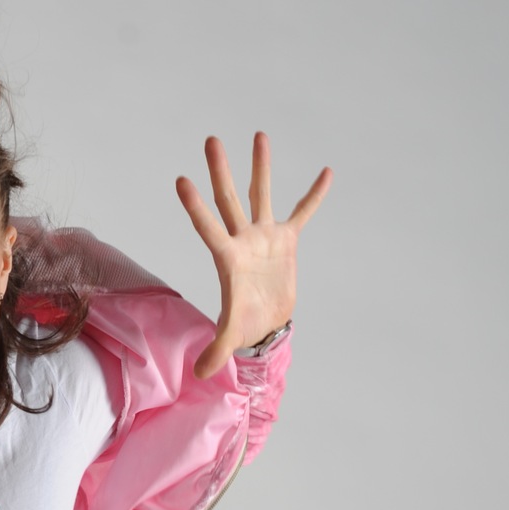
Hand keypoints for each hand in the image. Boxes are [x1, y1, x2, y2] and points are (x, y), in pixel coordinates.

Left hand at [176, 132, 330, 377]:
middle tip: (210, 140)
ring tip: (259, 134)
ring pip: (260, 195)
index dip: (195, 206)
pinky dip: (313, 196)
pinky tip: (326, 172)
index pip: (208, 227)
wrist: (266, 325)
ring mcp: (265, 237)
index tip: (181, 180)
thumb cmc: (245, 327)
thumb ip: (215, 351)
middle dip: (221, 171)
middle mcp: (244, 240)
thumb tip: (200, 375)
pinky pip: (302, 213)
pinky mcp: (287, 241)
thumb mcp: (230, 337)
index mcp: (228, 257)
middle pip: (230, 200)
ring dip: (260, 167)